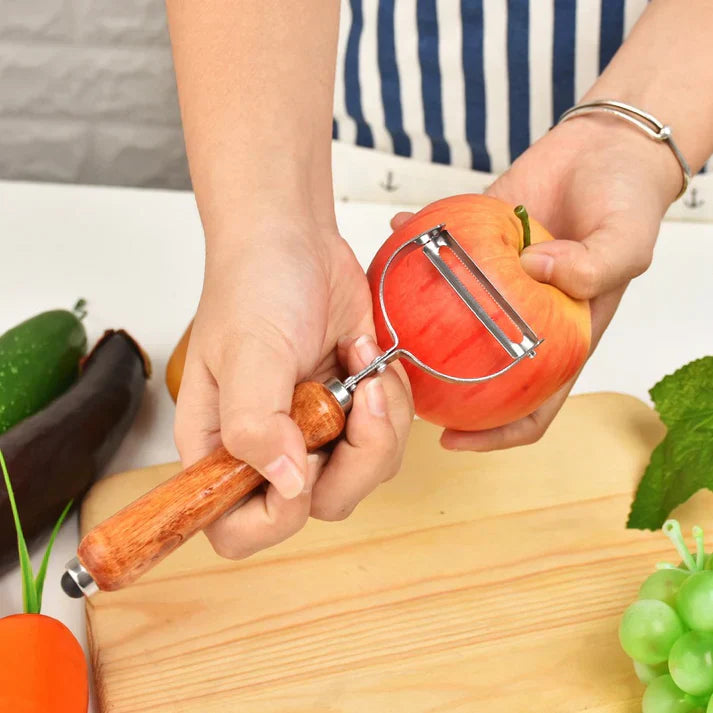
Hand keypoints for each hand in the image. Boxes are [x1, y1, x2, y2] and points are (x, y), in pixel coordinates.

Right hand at [174, 218, 412, 558]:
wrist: (295, 241)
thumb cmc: (254, 285)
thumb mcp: (248, 351)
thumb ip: (255, 425)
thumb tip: (286, 485)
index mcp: (221, 445)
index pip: (236, 527)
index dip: (274, 517)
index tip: (302, 458)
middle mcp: (267, 448)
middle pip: (315, 507)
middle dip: (352, 457)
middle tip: (350, 397)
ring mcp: (313, 431)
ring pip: (362, 474)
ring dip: (379, 423)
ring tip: (361, 367)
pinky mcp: (350, 411)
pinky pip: (387, 437)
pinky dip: (391, 400)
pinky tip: (368, 355)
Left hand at [392, 115, 678, 450]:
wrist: (604, 147)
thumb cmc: (626, 199)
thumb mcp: (626, 238)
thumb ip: (593, 263)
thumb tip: (535, 271)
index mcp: (560, 339)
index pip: (531, 407)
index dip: (496, 436)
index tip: (450, 441)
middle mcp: (520, 321)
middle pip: (475, 375)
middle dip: (436, 390)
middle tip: (394, 386)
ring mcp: (493, 286)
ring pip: (447, 320)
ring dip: (414, 325)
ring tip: (377, 325)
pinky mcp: (476, 246)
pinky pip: (440, 254)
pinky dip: (416, 247)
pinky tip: (396, 234)